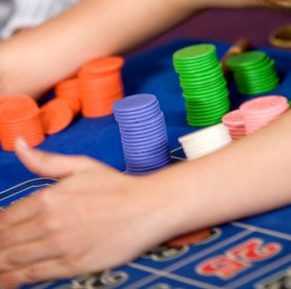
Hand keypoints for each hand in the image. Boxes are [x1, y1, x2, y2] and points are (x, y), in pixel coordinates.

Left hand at [0, 140, 170, 286]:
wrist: (147, 208)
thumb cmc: (115, 186)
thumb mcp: (80, 166)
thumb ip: (45, 161)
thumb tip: (20, 144)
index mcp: (49, 197)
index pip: (6, 217)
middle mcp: (50, 223)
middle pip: (6, 241)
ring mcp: (60, 247)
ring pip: (14, 261)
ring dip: (0, 265)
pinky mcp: (72, 266)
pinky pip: (33, 275)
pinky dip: (15, 279)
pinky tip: (7, 280)